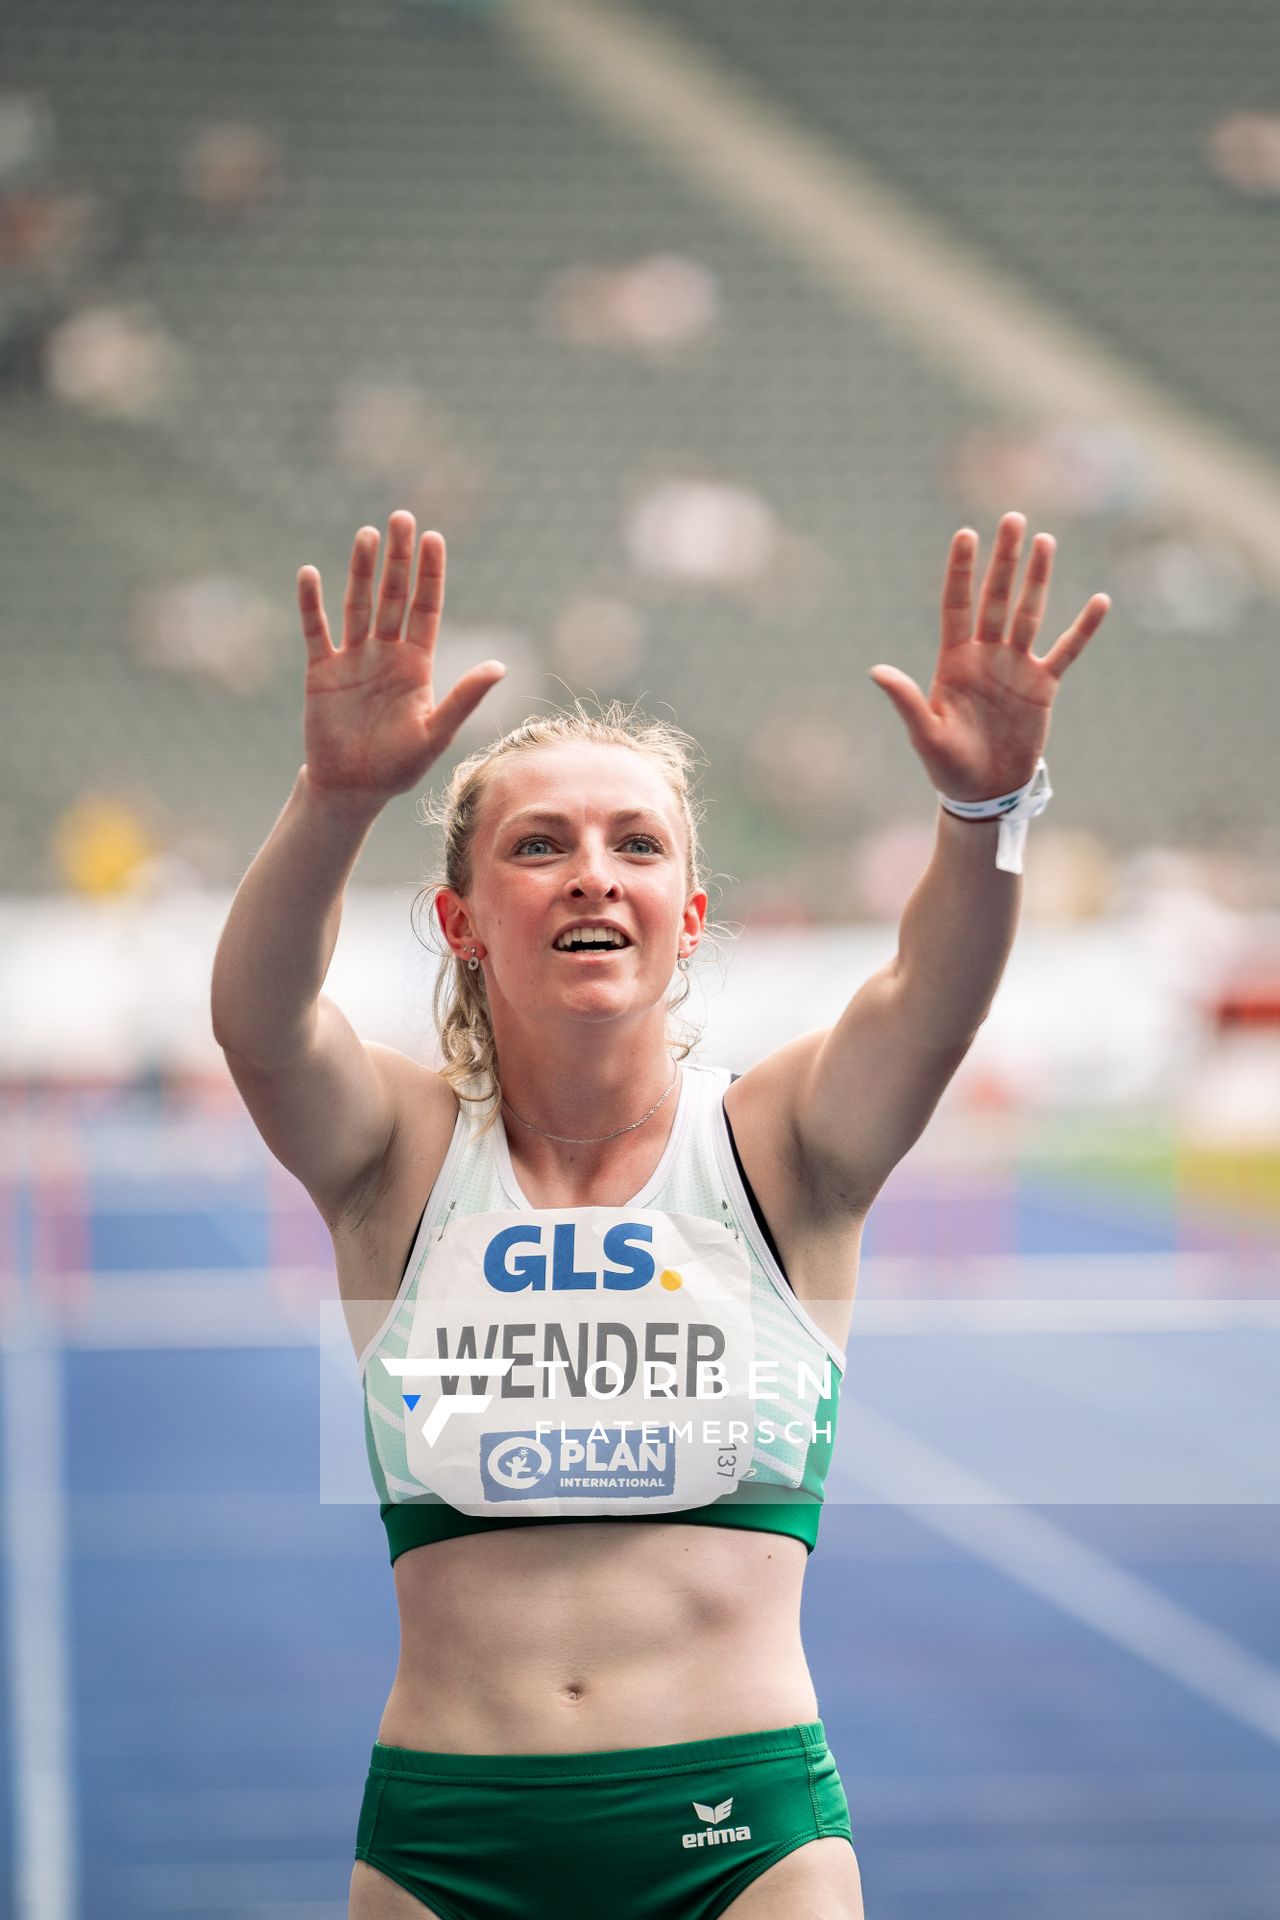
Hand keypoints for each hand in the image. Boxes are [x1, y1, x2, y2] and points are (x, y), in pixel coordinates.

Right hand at [297, 511, 505, 798]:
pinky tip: (310, 574)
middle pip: (393, 596)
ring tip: (367, 535)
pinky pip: (316, 630)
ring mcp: (353, 659)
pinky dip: (311, 604)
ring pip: (358, 605)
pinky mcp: (321, 671)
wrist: (353, 789)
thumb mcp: (436, 733)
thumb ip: (464, 698)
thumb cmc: (399, 766)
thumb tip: (499, 666)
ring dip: (361, 571)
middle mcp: (386, 653)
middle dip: (398, 559)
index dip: (429, 574)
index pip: (426, 608)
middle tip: (402, 517)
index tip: (433, 538)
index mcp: (417, 664)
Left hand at [868, 512, 1109, 802]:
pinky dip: (1083, 628)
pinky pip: (1066, 650)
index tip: (965, 533)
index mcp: (953, 661)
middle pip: (996, 597)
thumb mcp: (925, 734)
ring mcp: (1015, 667)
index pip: (956, 604)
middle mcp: (985, 655)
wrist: (984, 793)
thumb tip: (876, 671)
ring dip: (1038, 579)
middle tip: (1013, 518)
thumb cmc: (947, 766)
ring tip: (1046, 541)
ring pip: (1029, 613)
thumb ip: (905, 700)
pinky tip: (1099, 601)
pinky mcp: (1042, 686)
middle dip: (1004, 559)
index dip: (961, 570)